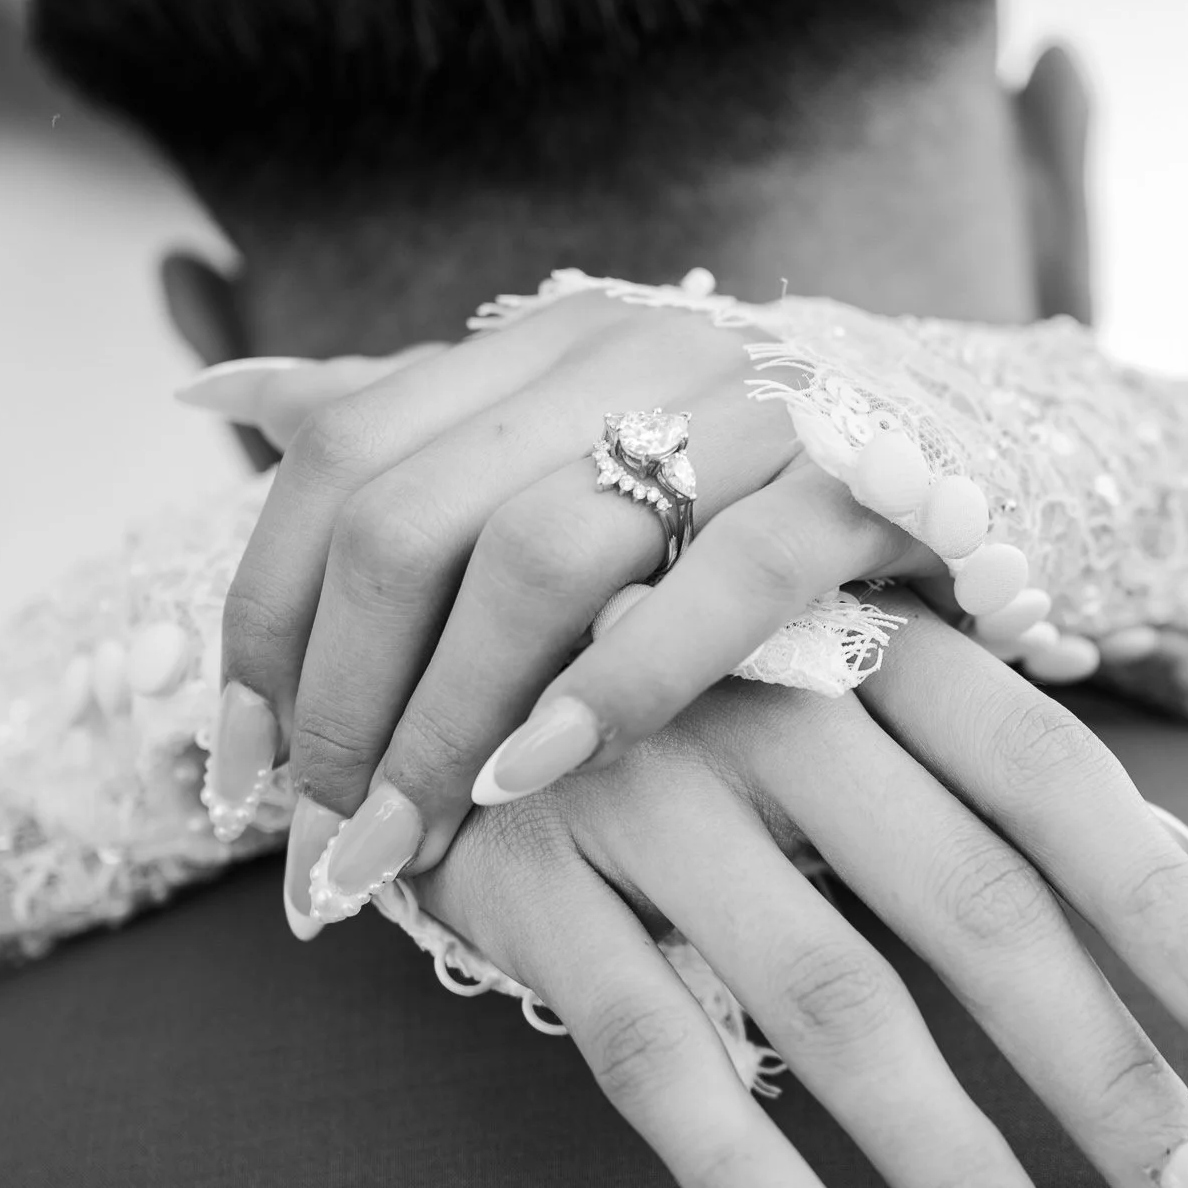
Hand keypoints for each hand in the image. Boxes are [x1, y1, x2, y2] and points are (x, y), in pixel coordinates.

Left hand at [187, 285, 942, 909]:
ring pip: (537, 555)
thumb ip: (404, 416)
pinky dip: (616, 688)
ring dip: (446, 723)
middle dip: (340, 702)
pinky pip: (720, 587)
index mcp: (539, 341)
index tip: (241, 762)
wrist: (979, 441)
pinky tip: (539, 777)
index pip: (337, 458)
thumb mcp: (570, 427)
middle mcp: (627, 350)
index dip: (262, 618)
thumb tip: (209, 395)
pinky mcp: (857, 484)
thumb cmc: (742, 469)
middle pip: (408, 519)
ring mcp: (746, 409)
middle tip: (324, 842)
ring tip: (407, 846)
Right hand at [413, 597, 1187, 1187]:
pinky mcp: (525, 884)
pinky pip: (655, 1060)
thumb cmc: (677, 674)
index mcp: (868, 639)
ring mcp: (641, 789)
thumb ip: (1003, 776)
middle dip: (1116, 1092)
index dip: (1174, 918)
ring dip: (968, 1186)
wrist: (415, 627)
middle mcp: (768, 700)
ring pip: (834, 1009)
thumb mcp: (838, 679)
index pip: (1058, 780)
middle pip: (977, 912)